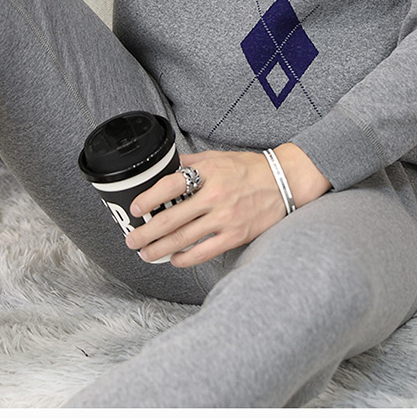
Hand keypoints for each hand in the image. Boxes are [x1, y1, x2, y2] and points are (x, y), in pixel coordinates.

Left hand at [124, 144, 330, 267]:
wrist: (284, 181)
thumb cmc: (249, 169)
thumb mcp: (218, 158)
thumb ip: (190, 162)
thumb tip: (163, 165)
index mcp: (208, 173)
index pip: (170, 185)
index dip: (149, 197)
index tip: (135, 208)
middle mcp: (215, 196)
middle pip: (172, 218)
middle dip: (146, 232)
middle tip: (132, 239)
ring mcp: (225, 218)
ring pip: (183, 239)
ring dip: (159, 249)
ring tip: (145, 253)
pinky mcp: (235, 236)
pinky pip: (204, 252)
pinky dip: (185, 259)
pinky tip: (174, 260)